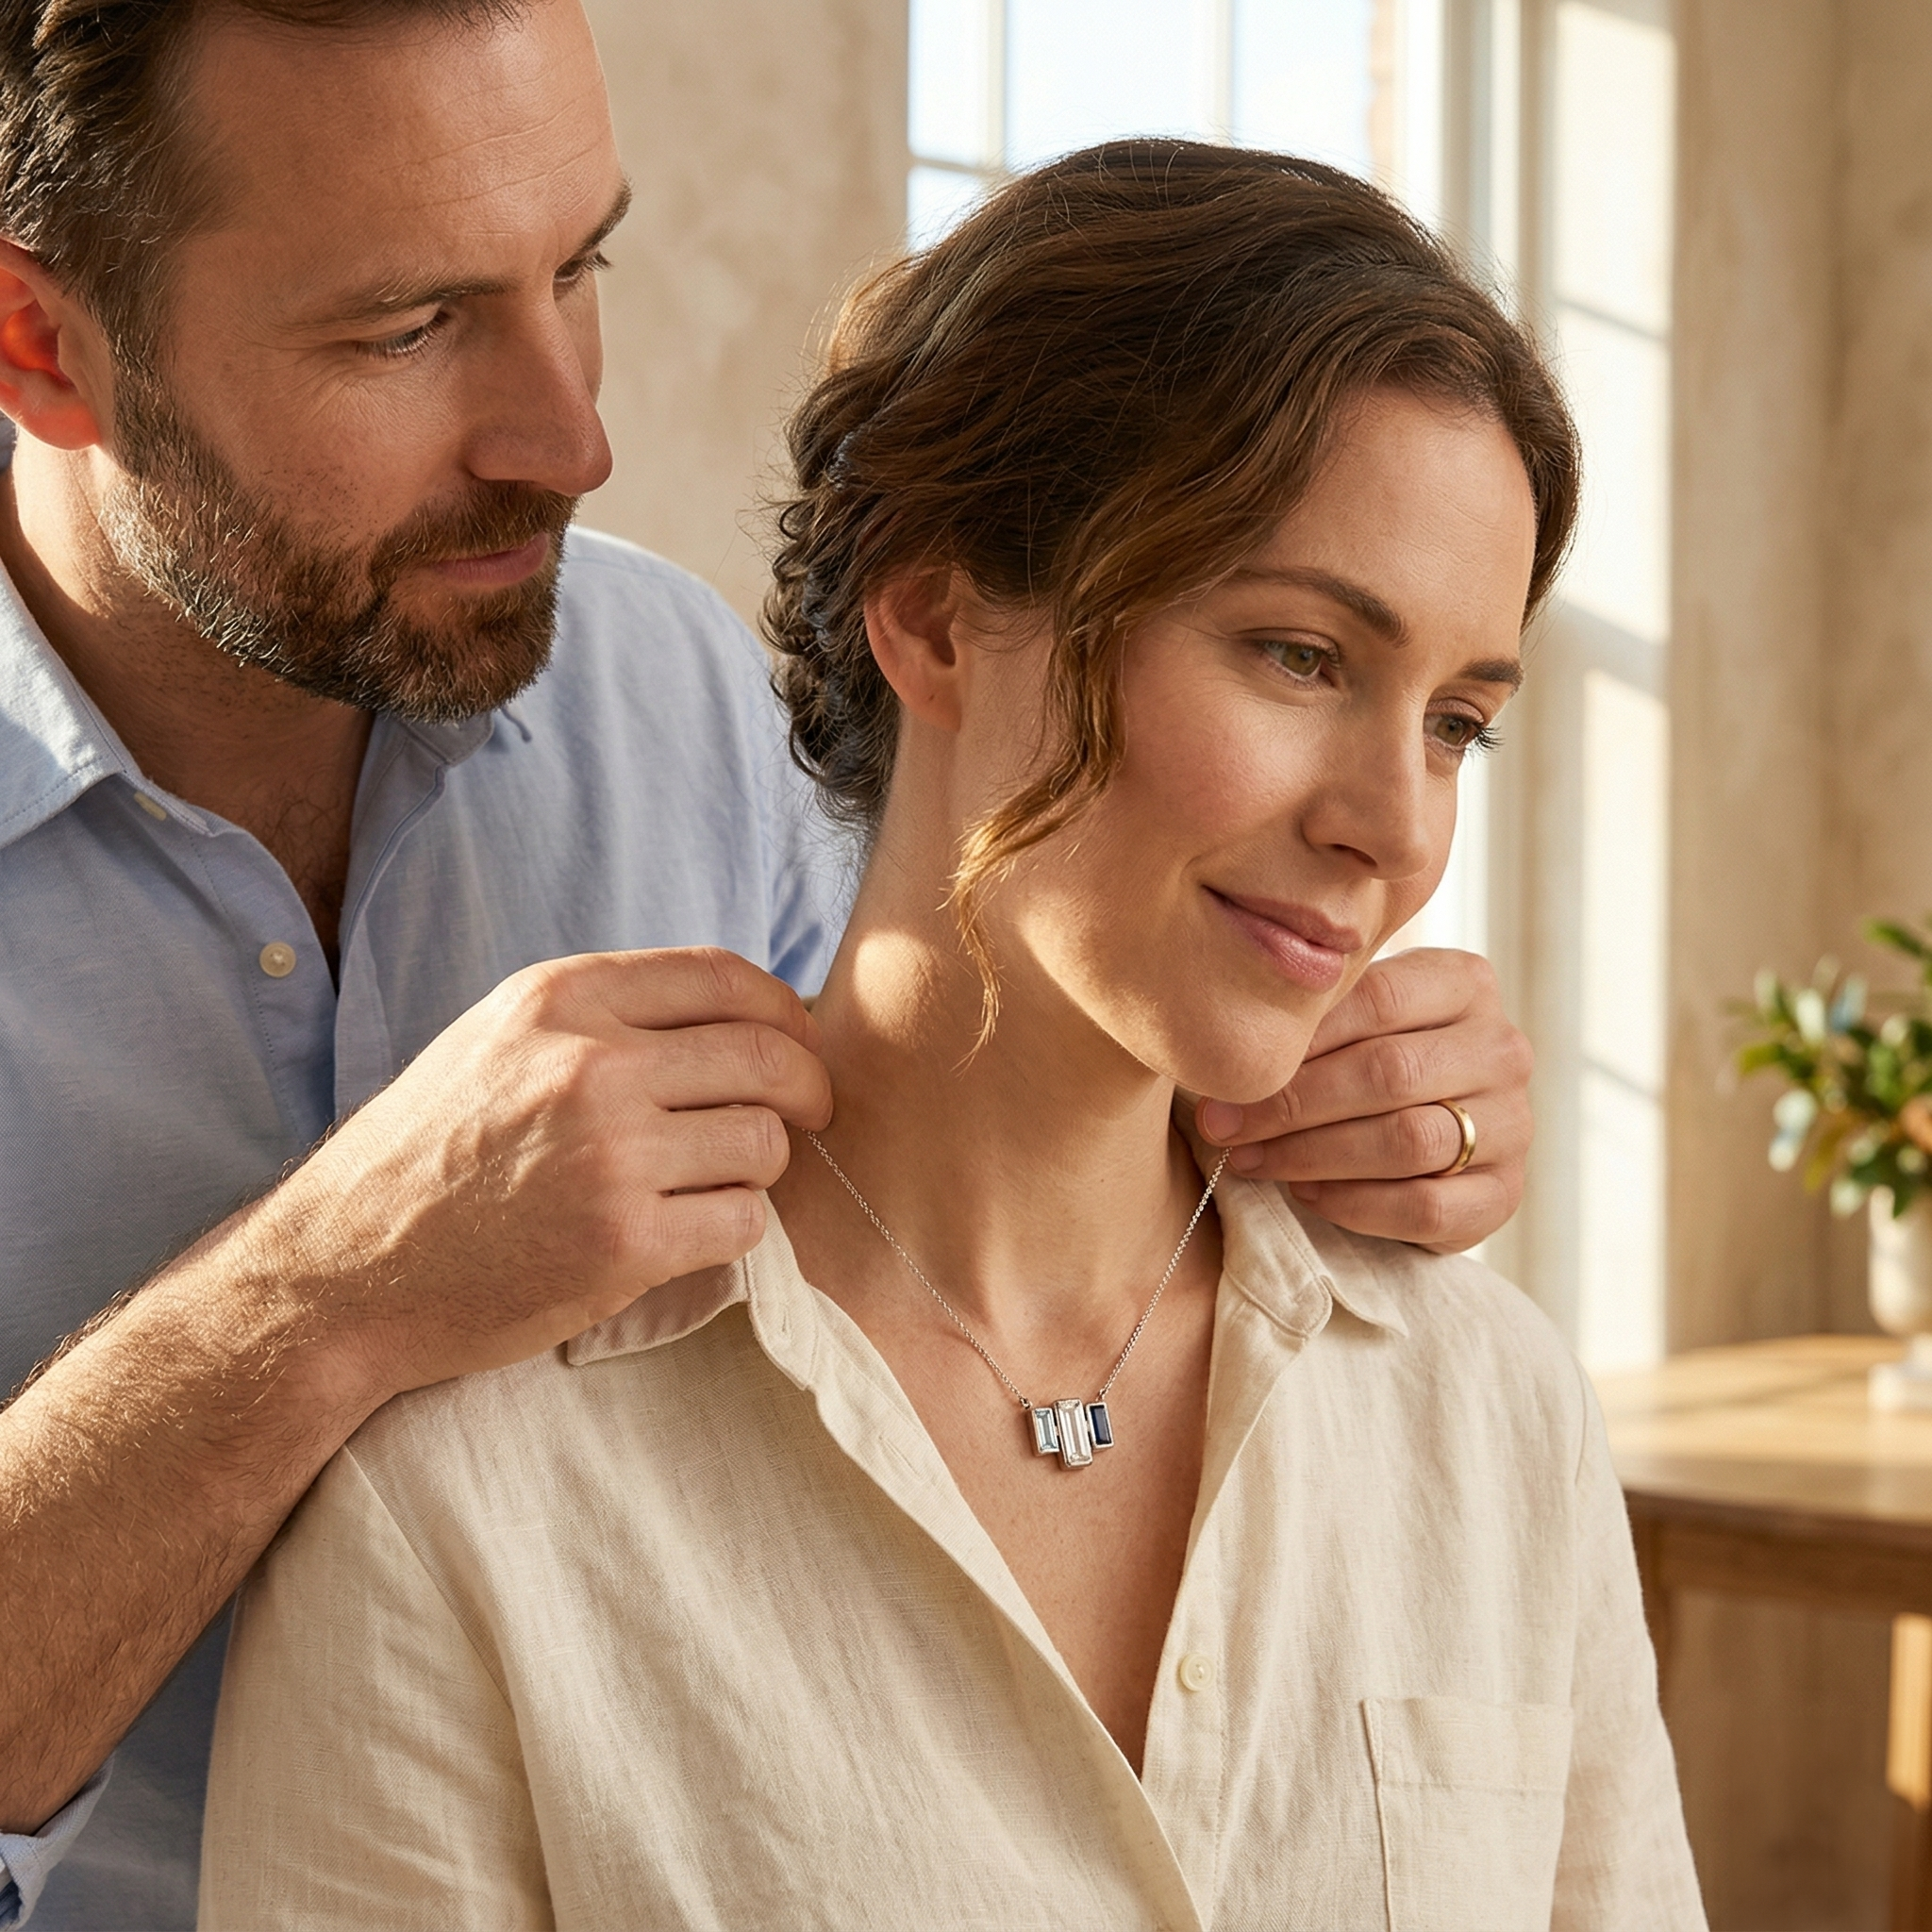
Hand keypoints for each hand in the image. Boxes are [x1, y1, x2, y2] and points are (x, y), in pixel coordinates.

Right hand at [247, 947, 832, 1399]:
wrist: (344, 1268)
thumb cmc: (431, 1155)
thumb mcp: (501, 1041)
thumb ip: (606, 1017)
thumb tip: (737, 1013)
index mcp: (562, 999)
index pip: (725, 976)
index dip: (786, 1011)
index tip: (798, 1046)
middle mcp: (589, 1063)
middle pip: (767, 1056)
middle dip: (807, 1089)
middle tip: (809, 1117)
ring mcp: (609, 1154)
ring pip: (764, 1142)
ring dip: (760, 1167)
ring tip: (716, 1182)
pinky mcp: (623, 1241)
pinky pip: (742, 1220)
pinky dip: (733, 1228)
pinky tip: (688, 1230)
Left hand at [1194, 948, 1530, 1251]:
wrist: (1427, 1147)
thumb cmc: (1364, 1063)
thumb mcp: (1349, 1022)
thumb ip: (1311, 1017)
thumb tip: (1225, 1046)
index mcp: (1464, 983)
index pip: (1377, 998)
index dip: (1300, 1038)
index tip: (1231, 1071)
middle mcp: (1502, 1048)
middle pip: (1388, 1072)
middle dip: (1293, 1104)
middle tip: (1223, 1126)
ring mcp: (1514, 1124)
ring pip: (1408, 1141)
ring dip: (1313, 1155)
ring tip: (1251, 1160)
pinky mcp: (1505, 1195)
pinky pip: (1426, 1206)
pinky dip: (1354, 1204)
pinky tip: (1305, 1194)